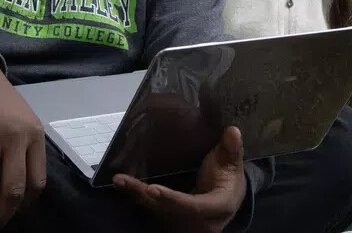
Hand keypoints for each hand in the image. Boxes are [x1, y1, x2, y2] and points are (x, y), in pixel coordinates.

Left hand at [113, 126, 246, 232]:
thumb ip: (231, 150)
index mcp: (217, 207)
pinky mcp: (174, 216)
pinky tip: (124, 183)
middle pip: (169, 210)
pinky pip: (155, 208)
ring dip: (137, 195)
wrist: (229, 197)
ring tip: (119, 180)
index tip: (153, 189)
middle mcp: (200, 220)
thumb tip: (233, 130)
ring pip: (158, 210)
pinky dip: (139, 195)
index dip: (173, 199)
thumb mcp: (232, 164)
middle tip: (123, 180)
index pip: (193, 206)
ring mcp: (185, 220)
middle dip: (145, 196)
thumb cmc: (228, 178)